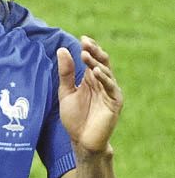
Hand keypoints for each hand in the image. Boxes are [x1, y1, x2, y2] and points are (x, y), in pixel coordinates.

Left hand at [58, 37, 121, 154]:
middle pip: (101, 62)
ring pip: (106, 73)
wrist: (81, 140)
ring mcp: (110, 92)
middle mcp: (102, 83)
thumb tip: (62, 49)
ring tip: (86, 55)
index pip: (92, 59)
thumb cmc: (75, 117)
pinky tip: (96, 71)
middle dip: (94, 52)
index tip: (82, 38)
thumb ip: (66, 73)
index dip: (89, 49)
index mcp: (91, 80)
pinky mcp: (115, 103)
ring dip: (96, 63)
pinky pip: (111, 88)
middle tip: (85, 42)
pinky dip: (104, 79)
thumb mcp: (66, 92)